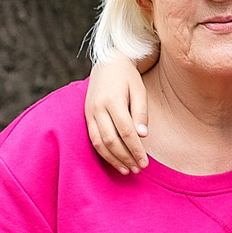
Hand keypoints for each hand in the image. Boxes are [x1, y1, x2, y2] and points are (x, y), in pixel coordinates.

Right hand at [84, 54, 152, 174]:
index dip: (136, 149)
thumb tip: (142, 136)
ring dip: (114, 159)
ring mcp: (90, 112)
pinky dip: (104, 152)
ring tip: (127, 170)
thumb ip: (141, 112)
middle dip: (126, 157)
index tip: (145, 162)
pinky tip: (115, 160)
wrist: (107, 62)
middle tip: (138, 168)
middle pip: (112, 140)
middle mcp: (98, 108)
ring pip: (99, 143)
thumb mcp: (139, 90)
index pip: (126, 131)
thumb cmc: (127, 77)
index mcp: (113, 100)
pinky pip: (93, 139)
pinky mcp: (86, 116)